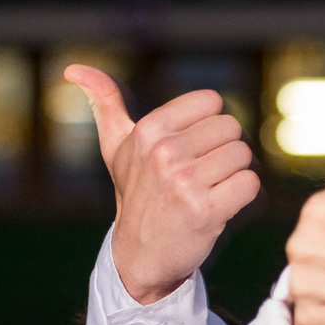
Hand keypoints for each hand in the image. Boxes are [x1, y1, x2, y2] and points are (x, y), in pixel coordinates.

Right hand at [71, 66, 261, 305]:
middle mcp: (164, 152)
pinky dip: (241, 196)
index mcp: (149, 130)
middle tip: (201, 176)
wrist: (140, 255)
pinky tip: (218, 207)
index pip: (212, 102)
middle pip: (232, 129)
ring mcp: (184, 182)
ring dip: (233, 175)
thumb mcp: (117, 147)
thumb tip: (74, 69)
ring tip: (208, 191)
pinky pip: (250, 184)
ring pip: (243, 156)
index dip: (209, 127)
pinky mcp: (205, 210)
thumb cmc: (136, 194)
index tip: (190, 150)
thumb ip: (105, 103)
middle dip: (223, 152)